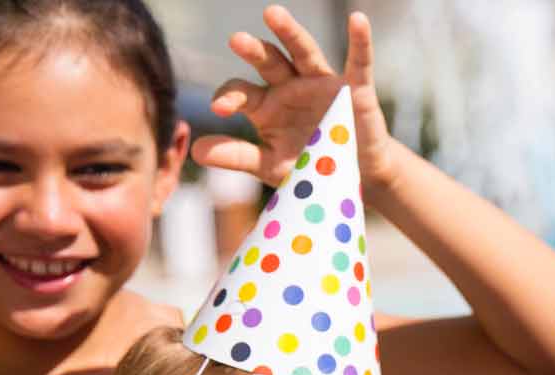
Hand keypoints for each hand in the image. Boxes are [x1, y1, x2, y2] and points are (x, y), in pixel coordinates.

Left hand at [193, 5, 399, 191]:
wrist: (356, 179)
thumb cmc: (310, 168)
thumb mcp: (271, 165)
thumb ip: (237, 155)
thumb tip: (195, 150)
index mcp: (266, 104)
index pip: (240, 91)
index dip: (229, 96)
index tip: (220, 108)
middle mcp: (289, 86)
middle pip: (267, 62)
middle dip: (253, 51)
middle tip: (236, 40)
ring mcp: (321, 83)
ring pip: (303, 52)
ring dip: (289, 33)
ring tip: (272, 14)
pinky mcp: (355, 88)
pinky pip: (358, 62)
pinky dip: (359, 41)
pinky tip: (357, 19)